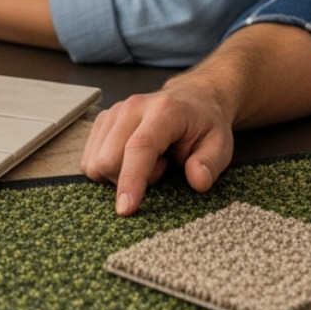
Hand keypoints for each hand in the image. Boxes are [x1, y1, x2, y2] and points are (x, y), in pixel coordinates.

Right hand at [80, 83, 234, 216]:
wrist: (191, 100)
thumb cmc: (204, 126)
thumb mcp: (221, 145)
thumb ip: (210, 164)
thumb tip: (197, 181)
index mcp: (164, 111)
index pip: (139, 147)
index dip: (130, 180)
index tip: (125, 209)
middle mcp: (133, 107)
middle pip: (108, 159)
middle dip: (129, 180)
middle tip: (160, 170)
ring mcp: (113, 112)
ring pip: (95, 162)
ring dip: (119, 175)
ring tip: (148, 163)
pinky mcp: (102, 121)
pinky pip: (90, 159)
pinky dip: (108, 169)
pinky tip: (131, 159)